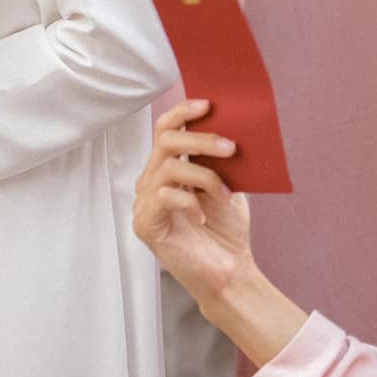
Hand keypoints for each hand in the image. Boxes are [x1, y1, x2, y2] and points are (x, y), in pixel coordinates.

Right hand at [132, 100, 251, 305]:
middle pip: (166, 141)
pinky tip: (203, 216)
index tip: (207, 105)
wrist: (229, 271)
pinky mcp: (146, 223)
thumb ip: (219, 159)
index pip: (165, 129)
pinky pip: (165, 197)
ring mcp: (146, 202)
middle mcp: (153, 181)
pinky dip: (191, 202)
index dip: (183, 113)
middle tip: (230, 147)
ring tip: (226, 193)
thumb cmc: (225, 231)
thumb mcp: (227, 184)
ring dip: (205, 175)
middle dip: (200, 139)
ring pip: (169, 167)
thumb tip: (228, 127)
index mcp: (168, 168)